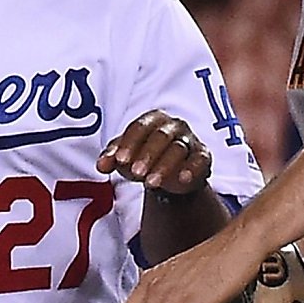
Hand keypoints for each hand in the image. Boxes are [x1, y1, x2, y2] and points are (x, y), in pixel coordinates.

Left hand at [97, 109, 211, 193]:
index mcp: (152, 119)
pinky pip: (200, 159)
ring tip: (151, 183)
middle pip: (160, 136)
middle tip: (136, 173)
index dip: (129, 143)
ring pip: (178, 149)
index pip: (140, 127)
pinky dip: (192, 169)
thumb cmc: (143, 158)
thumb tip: (101, 166)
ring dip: (164, 166)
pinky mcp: (202, 156)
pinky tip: (181, 180)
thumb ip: (111, 158)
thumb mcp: (125, 157)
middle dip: (147, 155)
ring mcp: (189, 140)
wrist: (169, 175)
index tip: (119, 161)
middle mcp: (173, 126)